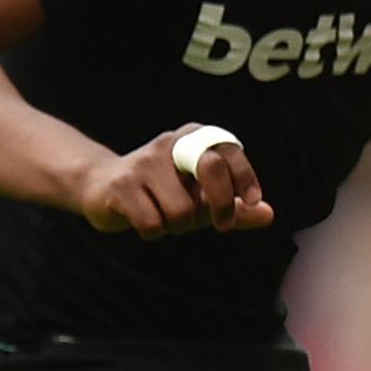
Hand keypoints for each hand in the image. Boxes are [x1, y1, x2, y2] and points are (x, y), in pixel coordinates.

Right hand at [76, 127, 274, 238]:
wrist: (101, 188)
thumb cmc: (161, 194)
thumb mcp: (200, 198)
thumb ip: (235, 207)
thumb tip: (269, 214)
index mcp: (192, 138)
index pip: (228, 151)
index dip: (244, 177)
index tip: (252, 201)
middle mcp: (170, 143)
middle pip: (210, 168)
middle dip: (221, 205)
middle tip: (220, 225)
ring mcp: (143, 162)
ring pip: (181, 210)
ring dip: (178, 226)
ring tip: (165, 217)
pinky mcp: (121, 185)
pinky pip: (153, 223)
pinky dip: (154, 232)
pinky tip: (144, 222)